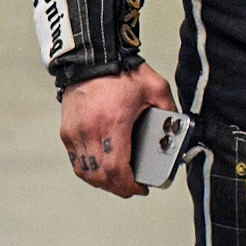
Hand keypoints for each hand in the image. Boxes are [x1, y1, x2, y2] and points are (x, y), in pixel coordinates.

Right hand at [59, 63, 176, 198]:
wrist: (91, 57)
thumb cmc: (122, 71)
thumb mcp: (155, 88)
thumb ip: (170, 110)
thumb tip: (179, 131)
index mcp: (112, 122)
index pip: (116, 169)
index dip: (129, 185)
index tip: (141, 188)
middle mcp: (89, 130)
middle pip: (100, 176)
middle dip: (118, 188)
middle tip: (133, 187)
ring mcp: (74, 132)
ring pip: (85, 172)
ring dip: (102, 182)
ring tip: (118, 181)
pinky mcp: (66, 131)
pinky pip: (76, 161)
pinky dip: (90, 171)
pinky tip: (102, 170)